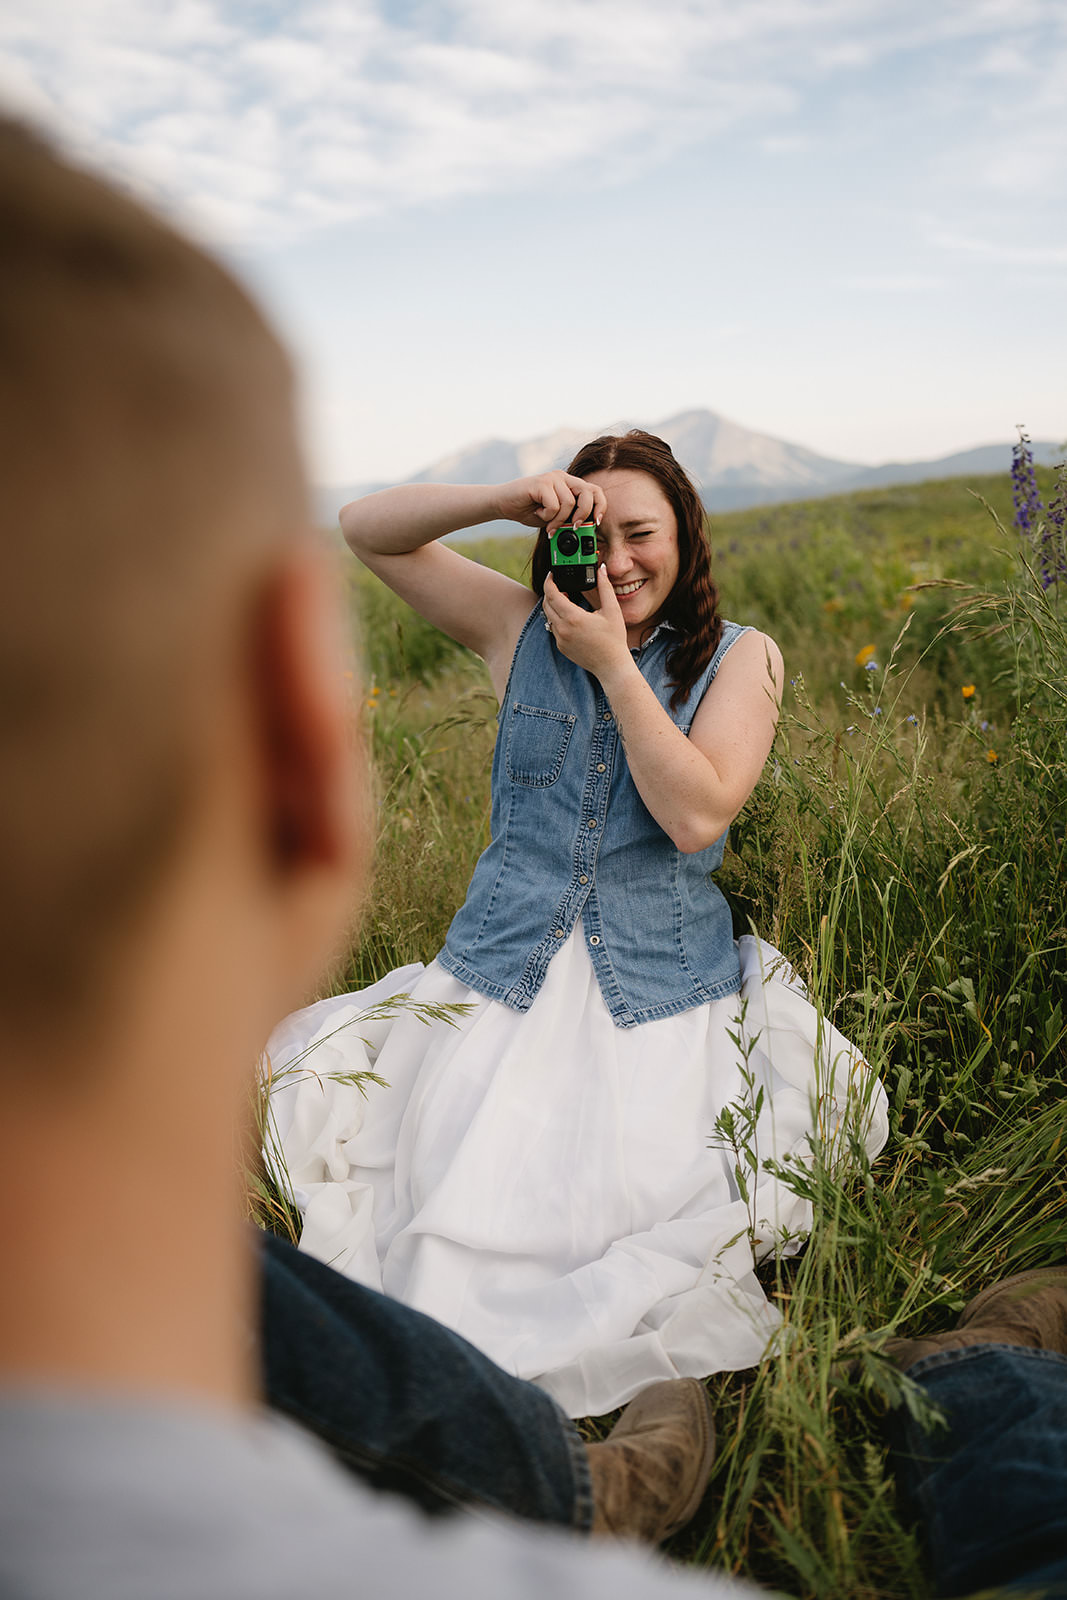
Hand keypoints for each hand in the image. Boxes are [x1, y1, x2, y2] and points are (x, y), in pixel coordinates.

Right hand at [496, 471, 606, 532]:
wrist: (502, 503)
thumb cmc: (528, 510)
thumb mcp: (554, 518)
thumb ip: (569, 519)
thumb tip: (585, 530)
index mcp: (569, 484)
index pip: (594, 491)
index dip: (600, 506)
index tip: (596, 522)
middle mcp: (563, 478)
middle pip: (587, 492)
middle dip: (583, 513)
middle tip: (574, 526)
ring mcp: (552, 478)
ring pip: (568, 503)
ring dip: (558, 520)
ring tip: (547, 523)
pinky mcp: (541, 482)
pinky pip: (554, 505)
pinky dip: (547, 516)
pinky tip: (537, 513)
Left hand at [542, 566, 633, 683]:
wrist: (611, 666)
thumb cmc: (614, 638)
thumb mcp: (612, 610)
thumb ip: (605, 587)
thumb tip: (601, 569)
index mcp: (573, 617)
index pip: (552, 594)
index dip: (549, 582)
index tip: (552, 574)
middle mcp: (563, 629)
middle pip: (546, 604)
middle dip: (551, 592)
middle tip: (562, 586)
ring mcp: (560, 639)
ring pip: (548, 617)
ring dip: (553, 606)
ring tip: (567, 600)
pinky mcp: (561, 647)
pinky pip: (553, 628)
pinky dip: (557, 619)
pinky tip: (571, 618)